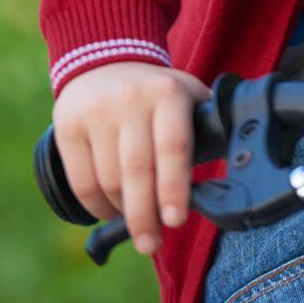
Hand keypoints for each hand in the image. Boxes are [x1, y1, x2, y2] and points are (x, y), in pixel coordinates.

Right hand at [52, 61, 212, 255]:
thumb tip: (235, 165)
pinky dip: (97, 207)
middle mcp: (131, 101)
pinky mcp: (68, 128)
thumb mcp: (186, 93)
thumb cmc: (156, 92)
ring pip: (109, 181)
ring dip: (123, 211)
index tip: (176, 220)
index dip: (174, 187)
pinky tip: (111, 210)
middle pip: (137, 171)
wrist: (104, 58)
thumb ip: (207, 124)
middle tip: (152, 244)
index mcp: (168, 93)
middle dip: (145, 216)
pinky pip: (82, 182)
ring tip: (136, 221)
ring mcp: (96, 114)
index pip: (173, 147)